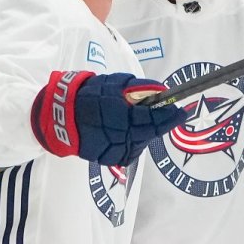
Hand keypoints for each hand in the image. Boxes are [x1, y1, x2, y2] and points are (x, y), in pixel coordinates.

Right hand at [32, 71, 186, 165]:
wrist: (63, 117)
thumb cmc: (89, 95)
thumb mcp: (114, 83)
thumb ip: (138, 87)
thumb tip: (161, 90)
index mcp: (120, 115)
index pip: (152, 118)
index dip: (169, 115)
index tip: (181, 110)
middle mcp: (119, 136)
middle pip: (152, 132)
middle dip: (163, 123)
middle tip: (174, 114)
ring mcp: (116, 150)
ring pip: (144, 142)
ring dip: (149, 131)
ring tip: (142, 120)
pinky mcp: (113, 159)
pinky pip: (133, 149)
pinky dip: (137, 140)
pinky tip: (131, 131)